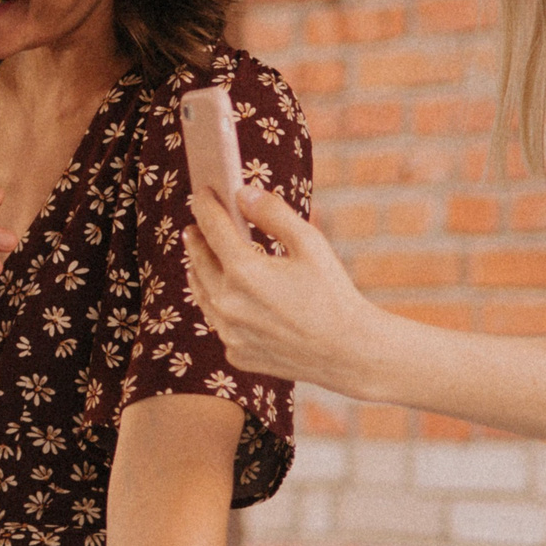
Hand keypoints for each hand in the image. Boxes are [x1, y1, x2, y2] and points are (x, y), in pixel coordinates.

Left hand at [180, 183, 375, 390]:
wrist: (349, 353)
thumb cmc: (333, 293)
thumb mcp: (310, 243)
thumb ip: (273, 213)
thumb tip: (242, 193)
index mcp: (243, 271)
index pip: (211, 227)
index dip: (205, 206)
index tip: (202, 193)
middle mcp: (227, 303)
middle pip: (198, 260)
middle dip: (196, 238)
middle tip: (195, 225)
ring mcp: (228, 332)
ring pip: (202, 293)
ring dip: (199, 271)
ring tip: (200, 256)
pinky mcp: (236, 353)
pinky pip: (219, 323)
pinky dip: (219, 306)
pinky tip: (228, 297)